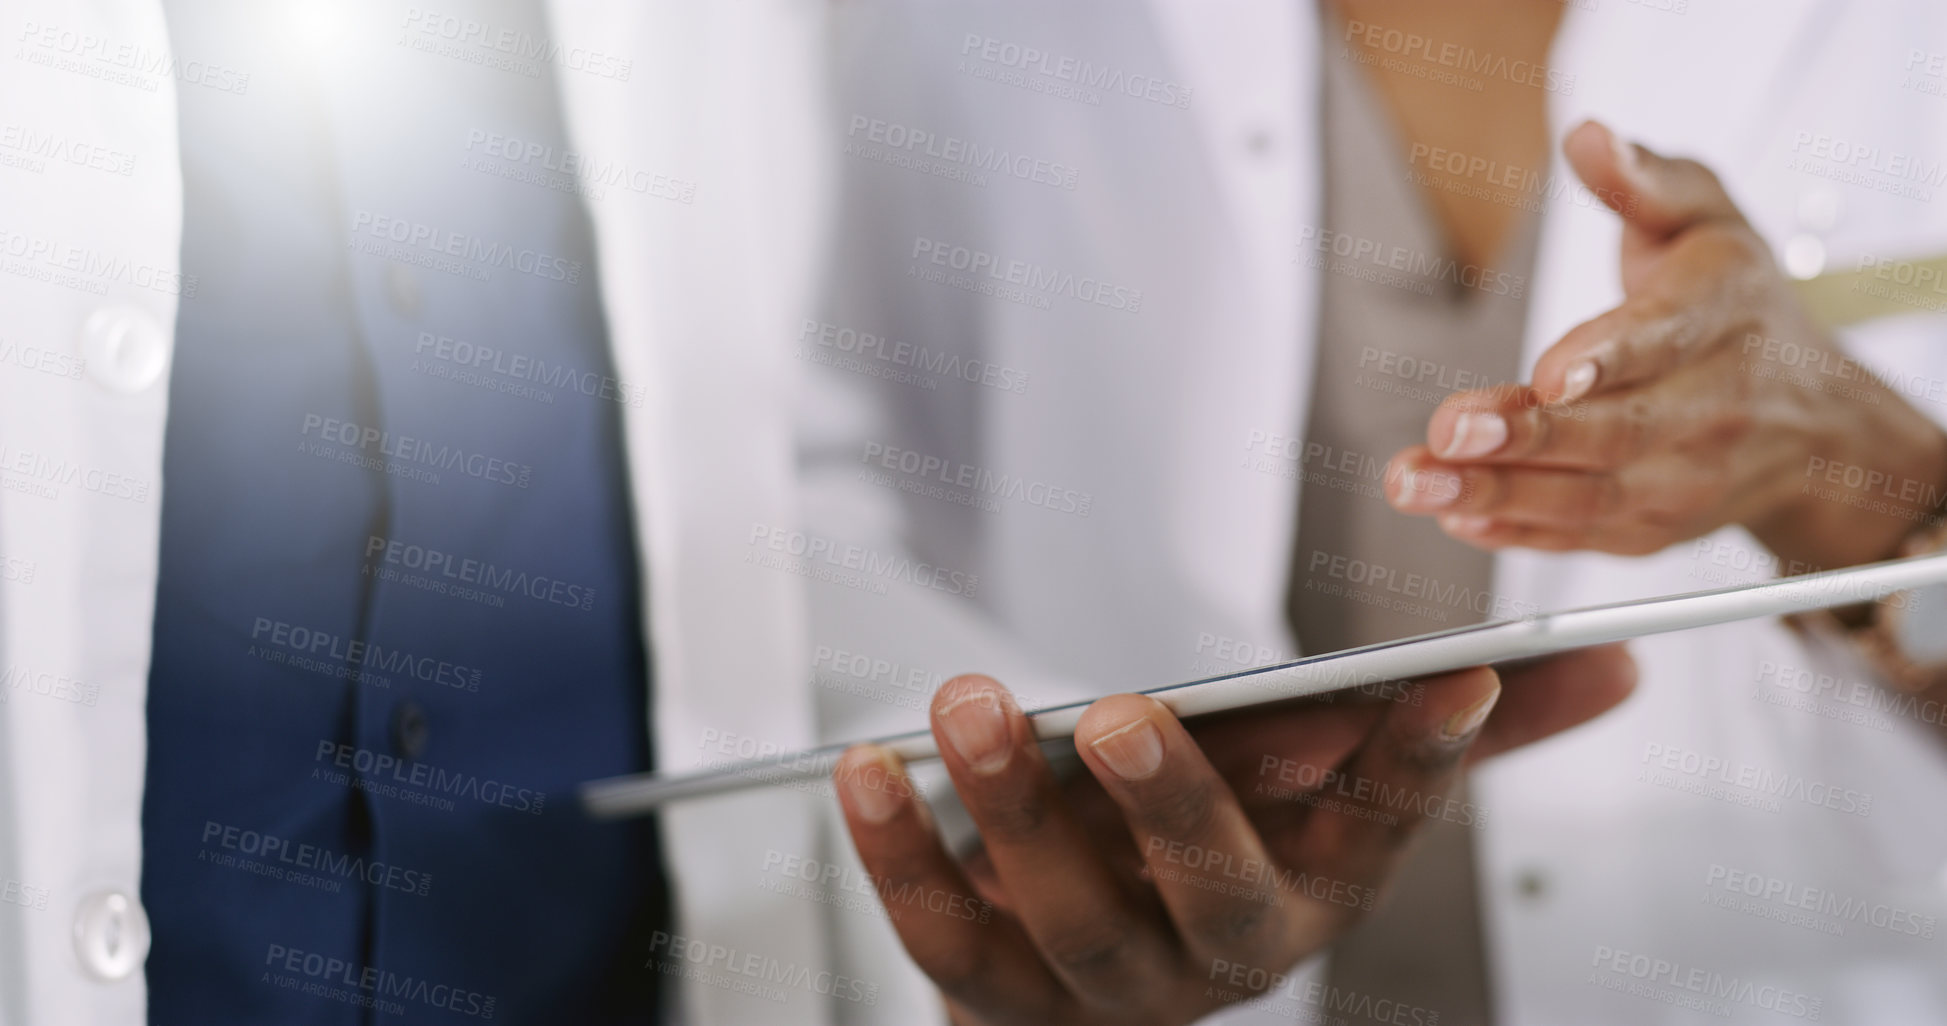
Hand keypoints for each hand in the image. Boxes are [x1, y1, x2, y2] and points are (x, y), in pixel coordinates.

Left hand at [833, 646, 1635, 1025]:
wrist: (1091, 1002)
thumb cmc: (1220, 855)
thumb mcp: (1333, 788)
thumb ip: (1450, 730)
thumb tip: (1615, 664)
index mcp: (1320, 885)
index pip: (1389, 825)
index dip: (1424, 760)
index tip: (1452, 681)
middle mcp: (1224, 946)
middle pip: (1216, 893)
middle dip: (1175, 806)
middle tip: (1123, 713)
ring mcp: (1107, 981)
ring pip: (1067, 915)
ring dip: (1011, 808)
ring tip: (967, 704)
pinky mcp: (995, 990)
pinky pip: (940, 932)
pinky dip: (896, 854)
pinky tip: (863, 768)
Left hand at [1383, 120, 1946, 569]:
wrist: (1813, 419)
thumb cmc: (1737, 301)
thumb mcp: (1707, 216)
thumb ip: (1643, 179)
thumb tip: (1587, 137)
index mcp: (1722, 315)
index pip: (1662, 339)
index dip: (1606, 358)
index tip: (1547, 371)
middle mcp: (1710, 407)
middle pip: (1614, 431)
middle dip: (1525, 436)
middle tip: (1446, 431)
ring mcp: (1683, 478)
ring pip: (1588, 495)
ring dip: (1494, 494)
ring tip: (1415, 482)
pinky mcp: (1653, 528)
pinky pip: (1581, 536)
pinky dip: (1516, 533)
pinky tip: (1454, 517)